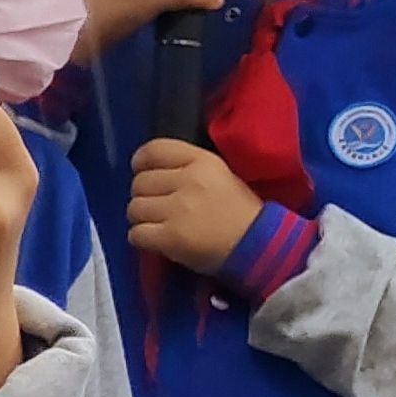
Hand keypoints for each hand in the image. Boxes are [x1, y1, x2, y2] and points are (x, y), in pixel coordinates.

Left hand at [125, 138, 263, 274]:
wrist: (261, 246)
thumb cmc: (241, 212)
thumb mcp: (221, 176)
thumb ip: (189, 169)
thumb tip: (152, 173)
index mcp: (204, 161)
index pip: (154, 150)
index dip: (142, 162)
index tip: (144, 172)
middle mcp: (189, 180)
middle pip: (140, 183)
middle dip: (145, 197)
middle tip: (159, 208)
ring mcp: (179, 209)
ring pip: (134, 209)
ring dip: (143, 219)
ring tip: (160, 225)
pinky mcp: (171, 237)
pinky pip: (136, 234)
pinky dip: (143, 239)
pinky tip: (158, 241)